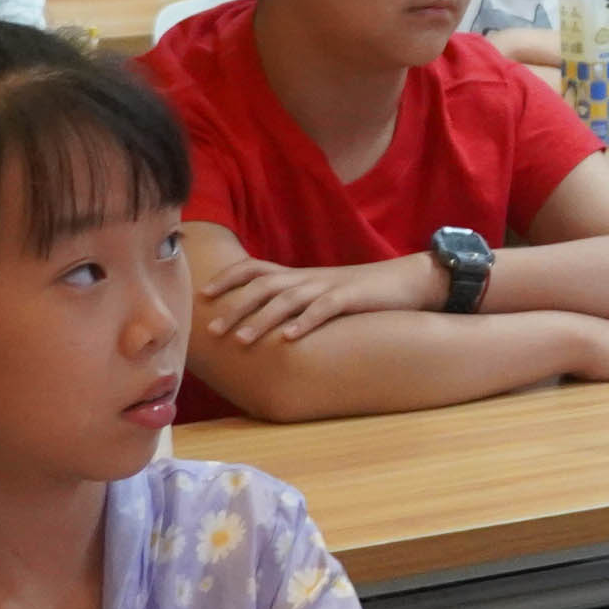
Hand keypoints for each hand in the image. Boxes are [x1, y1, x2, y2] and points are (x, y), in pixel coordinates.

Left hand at [200, 251, 438, 344]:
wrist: (405, 281)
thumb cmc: (360, 294)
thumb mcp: (322, 294)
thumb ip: (296, 302)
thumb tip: (265, 323)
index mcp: (299, 276)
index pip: (255, 268)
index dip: (227, 278)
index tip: (203, 294)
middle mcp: (308, 278)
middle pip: (263, 286)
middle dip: (235, 307)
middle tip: (211, 331)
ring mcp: (329, 286)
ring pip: (288, 299)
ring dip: (262, 320)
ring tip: (241, 340)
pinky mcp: (351, 298)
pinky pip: (324, 309)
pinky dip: (305, 323)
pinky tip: (290, 339)